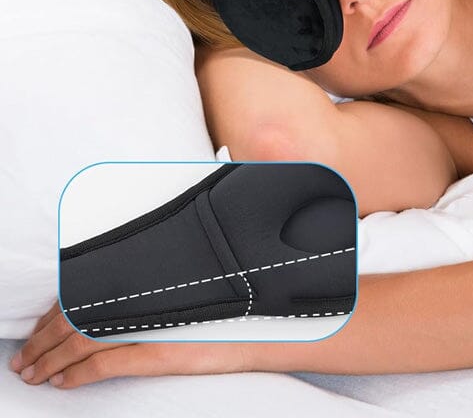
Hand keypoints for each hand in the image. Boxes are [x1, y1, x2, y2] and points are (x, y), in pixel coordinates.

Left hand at [9, 300, 252, 388]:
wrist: (261, 324)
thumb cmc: (228, 305)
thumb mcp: (187, 289)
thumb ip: (154, 287)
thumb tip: (123, 293)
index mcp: (145, 279)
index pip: (85, 293)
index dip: (54, 312)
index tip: (36, 327)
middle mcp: (142, 297)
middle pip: (76, 317)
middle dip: (42, 339)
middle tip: (23, 357)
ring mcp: (149, 325)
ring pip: (82, 341)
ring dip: (50, 359)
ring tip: (32, 372)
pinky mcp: (158, 353)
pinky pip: (104, 365)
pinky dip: (77, 374)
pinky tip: (62, 382)